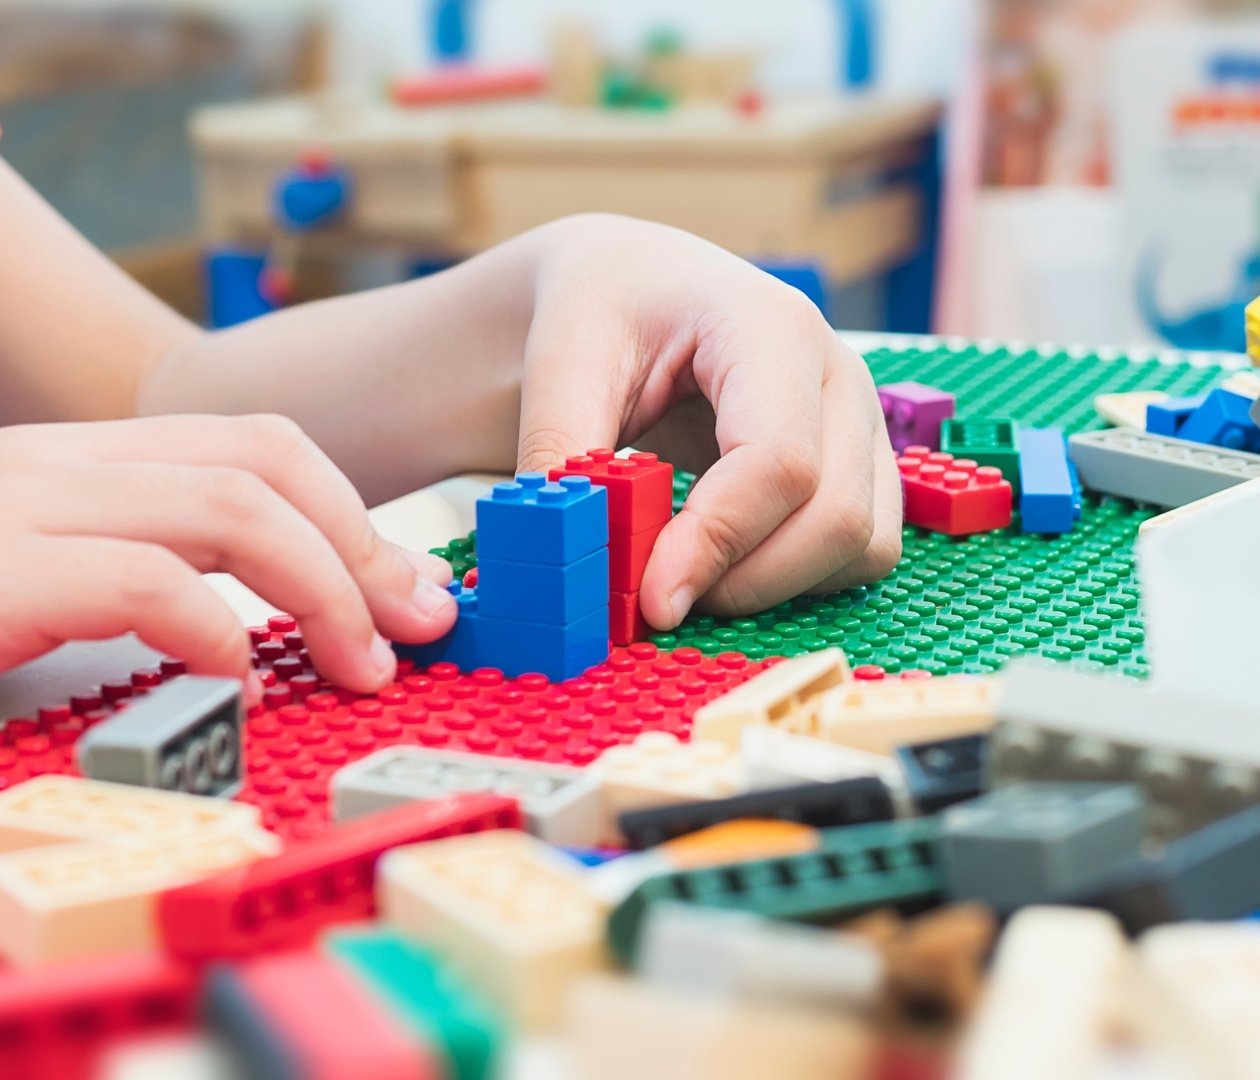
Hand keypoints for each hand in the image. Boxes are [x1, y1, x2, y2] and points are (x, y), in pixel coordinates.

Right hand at [0, 415, 455, 695]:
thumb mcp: (53, 588)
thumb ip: (157, 583)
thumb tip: (276, 634)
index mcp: (85, 464)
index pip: (251, 449)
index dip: (350, 514)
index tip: (407, 585)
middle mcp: (60, 464)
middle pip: (262, 461)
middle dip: (363, 546)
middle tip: (419, 623)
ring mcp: (25, 507)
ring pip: (231, 507)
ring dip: (326, 591)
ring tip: (361, 665)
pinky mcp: (0, 572)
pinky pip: (149, 582)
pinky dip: (220, 639)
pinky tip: (244, 693)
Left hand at [516, 215, 901, 629]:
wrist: (637, 285)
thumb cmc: (606, 309)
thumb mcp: (563, 363)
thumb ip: (562, 455)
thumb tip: (562, 553)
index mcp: (772, 328)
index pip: (778, 462)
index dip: (718, 544)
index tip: (652, 600)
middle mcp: (838, 373)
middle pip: (836, 517)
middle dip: (745, 581)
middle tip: (658, 596)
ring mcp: (861, 421)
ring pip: (862, 544)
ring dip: (775, 586)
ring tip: (688, 572)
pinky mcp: (861, 464)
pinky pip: (861, 551)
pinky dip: (796, 579)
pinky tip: (726, 560)